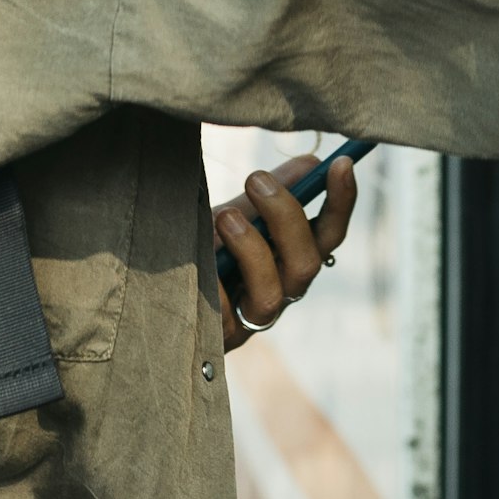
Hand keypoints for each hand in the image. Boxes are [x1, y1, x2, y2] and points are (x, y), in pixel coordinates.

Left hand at [211, 154, 356, 349]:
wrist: (158, 278)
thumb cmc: (206, 241)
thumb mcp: (240, 210)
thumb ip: (275, 189)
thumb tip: (312, 162)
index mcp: (291, 259)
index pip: (329, 234)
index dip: (341, 202)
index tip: (341, 163)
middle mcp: (280, 291)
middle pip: (307, 264)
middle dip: (287, 218)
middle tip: (257, 179)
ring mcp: (249, 319)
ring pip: (271, 295)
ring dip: (252, 249)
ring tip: (224, 217)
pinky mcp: (218, 337)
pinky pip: (221, 312)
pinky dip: (213, 280)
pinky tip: (196, 254)